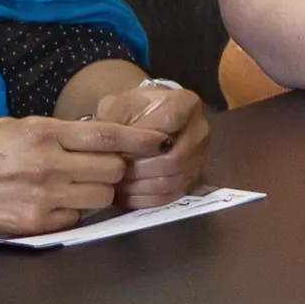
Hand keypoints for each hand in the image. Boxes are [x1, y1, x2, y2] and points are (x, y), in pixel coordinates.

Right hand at [0, 114, 152, 235]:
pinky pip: (75, 217)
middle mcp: (46, 165)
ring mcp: (41, 198)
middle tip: (99, 166)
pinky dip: (72, 210)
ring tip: (73, 183)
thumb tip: (86, 136)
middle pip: (112, 169)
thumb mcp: (7, 126)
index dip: (140, 139)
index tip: (159, 140)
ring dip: (96, 190)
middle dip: (113, 167)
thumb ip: (49, 131)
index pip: (107, 136)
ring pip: (100, 196)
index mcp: (39, 133)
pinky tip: (50, 202)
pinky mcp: (33, 225)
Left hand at [91, 80, 212, 211]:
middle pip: (173, 159)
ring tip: (118, 183)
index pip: (170, 122)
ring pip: (171, 181)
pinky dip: (146, 199)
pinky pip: (170, 196)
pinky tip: (127, 195)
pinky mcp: (192, 180)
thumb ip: (112, 120)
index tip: (118, 147)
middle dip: (139, 169)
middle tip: (115, 171)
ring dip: (140, 187)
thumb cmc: (132, 110)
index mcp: (186, 104)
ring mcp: (199, 158)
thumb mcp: (118, 104)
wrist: (149, 118)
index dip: (142, 140)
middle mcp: (200, 131)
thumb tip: (104, 146)